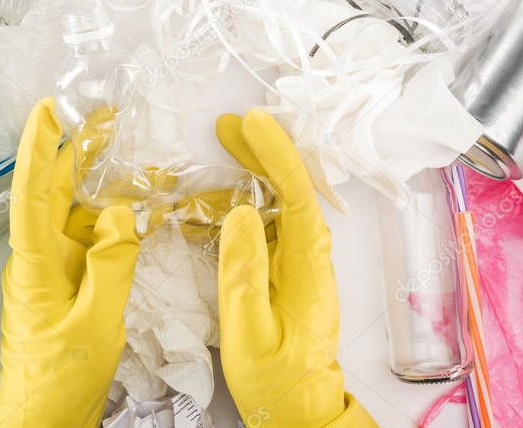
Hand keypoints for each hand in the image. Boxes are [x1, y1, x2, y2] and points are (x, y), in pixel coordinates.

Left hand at [0, 99, 139, 427]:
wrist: (46, 416)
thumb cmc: (64, 375)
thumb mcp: (98, 321)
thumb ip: (112, 264)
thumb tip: (122, 214)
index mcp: (35, 264)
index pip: (31, 193)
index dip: (38, 148)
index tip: (47, 110)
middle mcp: (38, 257)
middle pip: (53, 193)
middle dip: (76, 151)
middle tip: (105, 116)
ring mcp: (52, 268)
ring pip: (75, 214)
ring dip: (101, 186)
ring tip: (133, 156)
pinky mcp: (67, 280)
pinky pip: (89, 240)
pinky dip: (112, 221)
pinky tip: (137, 207)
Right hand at [215, 110, 377, 426]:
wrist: (299, 411)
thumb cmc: (275, 379)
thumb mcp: (249, 331)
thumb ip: (243, 271)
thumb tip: (239, 214)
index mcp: (308, 267)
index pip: (298, 196)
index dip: (277, 155)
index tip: (253, 123)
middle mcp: (309, 257)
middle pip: (290, 191)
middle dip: (261, 154)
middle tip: (226, 126)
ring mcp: (298, 263)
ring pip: (277, 205)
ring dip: (248, 177)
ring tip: (215, 154)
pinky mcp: (285, 272)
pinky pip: (265, 228)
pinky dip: (240, 208)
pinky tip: (213, 203)